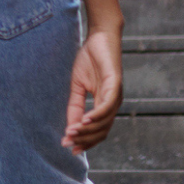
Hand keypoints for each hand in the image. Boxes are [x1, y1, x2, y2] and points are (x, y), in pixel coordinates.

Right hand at [63, 27, 122, 153]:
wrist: (100, 36)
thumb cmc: (89, 59)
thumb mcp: (77, 85)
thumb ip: (75, 105)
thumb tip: (70, 126)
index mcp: (105, 105)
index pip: (97, 130)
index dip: (85, 141)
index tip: (69, 147)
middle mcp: (113, 104)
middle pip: (102, 130)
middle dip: (84, 139)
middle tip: (67, 143)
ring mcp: (115, 95)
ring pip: (104, 121)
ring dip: (87, 130)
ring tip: (71, 133)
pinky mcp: (115, 84)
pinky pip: (106, 105)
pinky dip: (96, 115)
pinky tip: (84, 120)